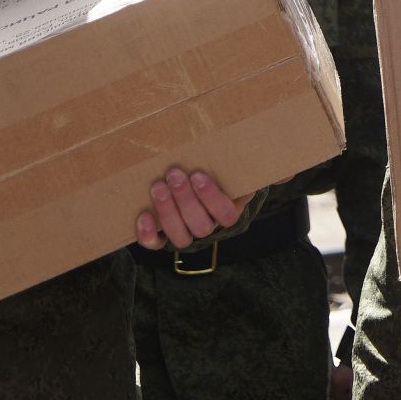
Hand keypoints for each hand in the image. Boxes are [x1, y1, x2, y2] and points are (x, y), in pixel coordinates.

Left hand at [134, 167, 248, 250]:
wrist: (195, 174)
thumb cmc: (215, 166)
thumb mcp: (231, 163)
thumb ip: (240, 162)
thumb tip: (257, 156)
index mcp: (229, 209)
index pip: (226, 215)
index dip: (211, 198)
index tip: (198, 174)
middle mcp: (208, 224)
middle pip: (201, 226)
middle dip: (185, 200)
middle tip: (174, 174)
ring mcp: (186, 231)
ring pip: (181, 237)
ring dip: (168, 212)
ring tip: (158, 186)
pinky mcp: (163, 235)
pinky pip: (157, 243)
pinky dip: (148, 234)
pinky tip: (143, 214)